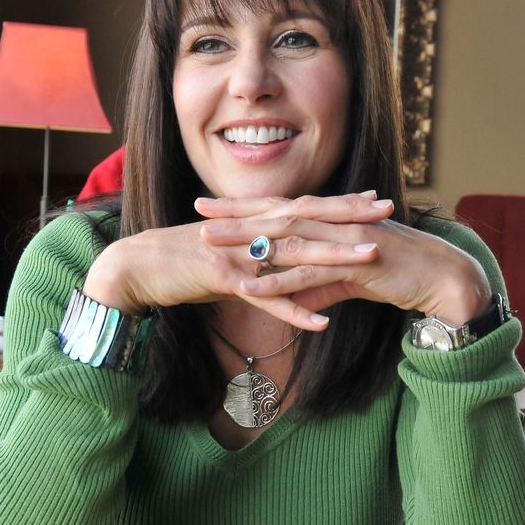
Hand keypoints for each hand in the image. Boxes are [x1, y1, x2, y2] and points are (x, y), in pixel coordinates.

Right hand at [81, 196, 385, 329]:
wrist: (134, 267)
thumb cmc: (180, 262)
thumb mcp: (226, 250)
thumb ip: (257, 253)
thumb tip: (283, 261)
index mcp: (252, 220)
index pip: (305, 207)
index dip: (341, 203)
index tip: (376, 200)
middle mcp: (249, 229)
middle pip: (308, 220)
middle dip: (350, 216)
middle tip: (390, 212)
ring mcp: (237, 252)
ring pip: (293, 253)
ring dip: (334, 256)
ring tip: (371, 258)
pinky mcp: (222, 278)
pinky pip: (265, 297)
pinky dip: (293, 310)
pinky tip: (322, 324)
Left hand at [196, 194, 492, 325]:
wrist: (444, 277)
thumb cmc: (402, 275)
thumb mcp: (352, 280)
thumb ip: (321, 288)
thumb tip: (296, 303)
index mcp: (333, 221)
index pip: (282, 208)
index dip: (246, 207)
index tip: (212, 206)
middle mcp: (334, 223)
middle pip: (275, 215)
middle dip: (235, 215)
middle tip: (197, 213)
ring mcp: (343, 240)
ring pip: (285, 239)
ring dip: (244, 243)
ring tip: (209, 248)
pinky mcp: (353, 264)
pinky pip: (308, 274)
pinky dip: (276, 282)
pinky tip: (249, 289)